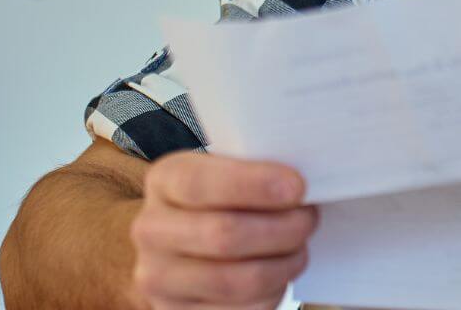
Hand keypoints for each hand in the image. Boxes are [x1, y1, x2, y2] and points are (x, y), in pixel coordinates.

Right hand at [130, 151, 316, 308]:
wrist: (185, 245)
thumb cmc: (222, 199)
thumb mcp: (228, 169)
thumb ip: (255, 168)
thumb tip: (301, 185)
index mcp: (165, 181)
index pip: (200, 184)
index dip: (253, 185)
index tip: (297, 187)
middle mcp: (152, 230)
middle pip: (224, 235)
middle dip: (282, 227)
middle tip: (308, 218)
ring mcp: (159, 278)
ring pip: (238, 280)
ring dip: (284, 263)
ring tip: (299, 247)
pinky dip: (274, 292)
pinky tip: (279, 273)